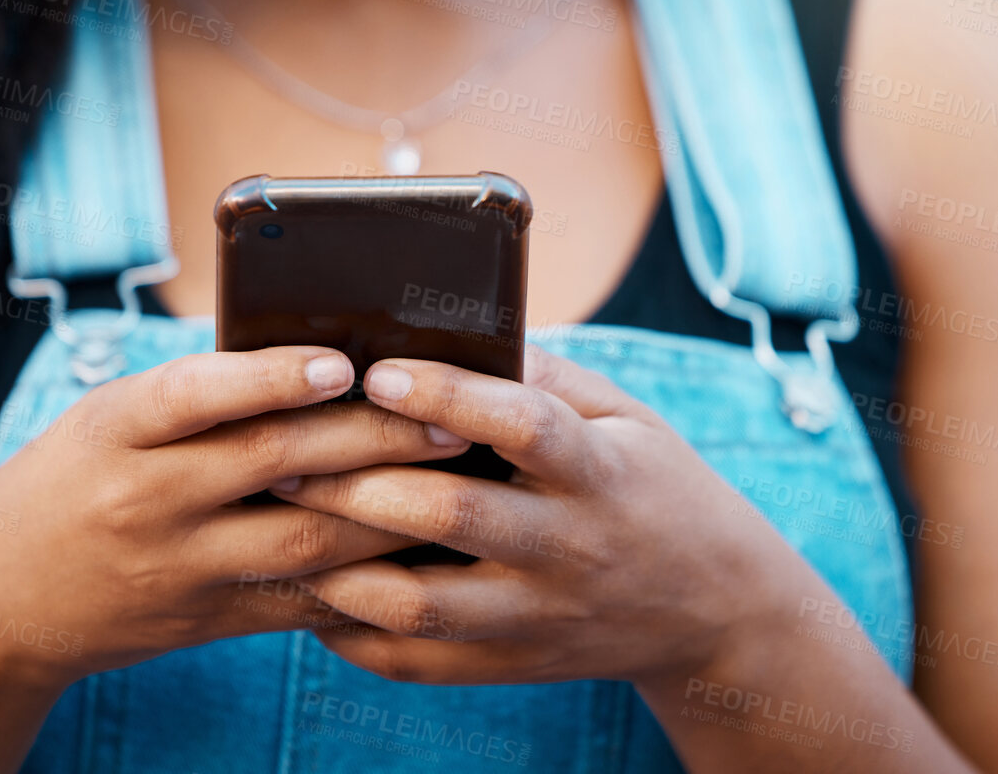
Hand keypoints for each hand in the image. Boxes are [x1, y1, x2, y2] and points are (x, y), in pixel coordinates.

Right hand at [0, 347, 471, 692]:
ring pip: (303, 539)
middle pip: (273, 463)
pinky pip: (300, 600)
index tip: (340, 361)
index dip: (270, 377)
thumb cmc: (71, 480)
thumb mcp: (107, 419)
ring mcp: (180, 567)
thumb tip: (318, 358)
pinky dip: (363, 575)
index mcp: (117, 430)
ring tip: (453, 476)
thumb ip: (196, 395)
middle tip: (446, 413)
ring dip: (387, 508)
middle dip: (369, 438)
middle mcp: (147, 498)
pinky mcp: (208, 620)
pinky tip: (419, 550)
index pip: (195, 394)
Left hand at [268, 345, 805, 687]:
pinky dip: (353, 634)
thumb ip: (544, 377)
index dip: (448, 396)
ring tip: (281, 522)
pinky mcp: (514, 664)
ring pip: (420, 604)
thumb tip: (452, 333)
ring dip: (338, 566)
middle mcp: (568, 548)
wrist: (715, 610)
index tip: (378, 371)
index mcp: (598, 471)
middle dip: (357, 483)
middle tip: (285, 453)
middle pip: (451, 516)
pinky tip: (311, 593)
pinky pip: (418, 661)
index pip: (521, 426)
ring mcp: (539, 616)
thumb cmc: (650, 486)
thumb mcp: (625, 417)